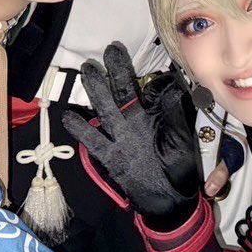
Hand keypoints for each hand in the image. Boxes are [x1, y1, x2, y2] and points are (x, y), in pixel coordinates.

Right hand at [59, 42, 200, 229]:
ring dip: (97, 91)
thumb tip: (173, 88)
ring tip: (87, 71)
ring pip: (105, 110)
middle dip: (113, 72)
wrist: (169, 200)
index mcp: (151, 116)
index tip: (130, 54)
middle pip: (120, 93)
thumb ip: (176, 115)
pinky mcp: (111, 157)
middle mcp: (132, 123)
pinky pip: (94, 141)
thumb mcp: (181, 140)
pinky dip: (82, 130)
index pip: (142, 89)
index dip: (137, 73)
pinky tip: (69, 116)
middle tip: (106, 51)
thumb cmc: (180, 168)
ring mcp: (119, 138)